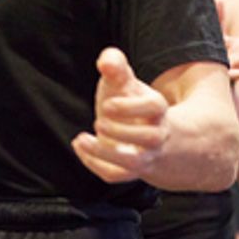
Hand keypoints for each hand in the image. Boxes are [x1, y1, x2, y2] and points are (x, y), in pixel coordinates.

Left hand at [71, 48, 169, 182]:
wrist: (146, 131)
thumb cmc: (129, 100)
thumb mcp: (124, 80)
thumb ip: (114, 64)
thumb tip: (106, 62)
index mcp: (157, 108)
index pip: (155, 107)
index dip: (131, 107)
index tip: (108, 105)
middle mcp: (156, 134)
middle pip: (150, 137)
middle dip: (121, 131)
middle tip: (99, 121)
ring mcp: (144, 155)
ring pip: (133, 163)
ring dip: (105, 153)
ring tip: (82, 139)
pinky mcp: (129, 170)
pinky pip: (116, 175)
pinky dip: (95, 165)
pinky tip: (80, 147)